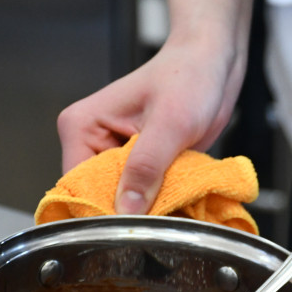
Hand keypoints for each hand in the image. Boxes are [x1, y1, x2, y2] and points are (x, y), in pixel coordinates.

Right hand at [57, 34, 244, 212]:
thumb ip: (146, 167)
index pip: (78, 185)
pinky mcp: (141, 163)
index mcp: (81, 127)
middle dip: (129, 213)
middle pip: (99, 197)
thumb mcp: (170, 124)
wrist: (213, 63)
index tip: (132, 229)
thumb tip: (126, 210)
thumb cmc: (190, 77)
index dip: (104, 209)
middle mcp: (92, 142)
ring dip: (149, 209)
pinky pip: (144, 194)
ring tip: (175, 210)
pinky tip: (181, 203)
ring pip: (124, 200)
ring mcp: (117, 154)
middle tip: (160, 223)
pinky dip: (162, 201)